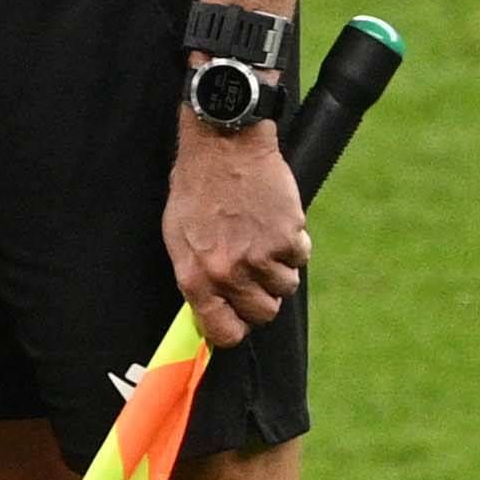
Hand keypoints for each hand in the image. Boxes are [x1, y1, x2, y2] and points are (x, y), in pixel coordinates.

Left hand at [164, 118, 311, 346]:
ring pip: (285, 287)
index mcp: (195, 277)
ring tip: (261, 236)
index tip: (240, 318)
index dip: (236, 327)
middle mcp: (228, 273)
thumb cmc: (197, 188)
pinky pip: (301, 258)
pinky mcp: (287, 237)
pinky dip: (294, 242)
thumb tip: (211, 311)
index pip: (224, 333)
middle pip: (263, 313)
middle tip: (254, 268)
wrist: (224, 146)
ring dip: (279, 266)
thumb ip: (196, 278)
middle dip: (262, 295)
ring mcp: (260, 257)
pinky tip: (274, 220)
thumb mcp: (179, 237)